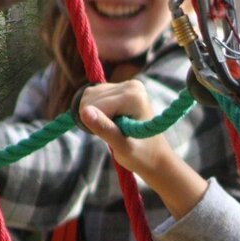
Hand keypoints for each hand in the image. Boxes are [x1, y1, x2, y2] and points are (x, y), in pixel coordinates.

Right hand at [79, 80, 208, 218]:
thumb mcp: (122, 147)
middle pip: (91, 97)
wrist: (155, 156)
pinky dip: (95, 110)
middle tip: (112, 133)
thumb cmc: (141, 155)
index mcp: (133, 96)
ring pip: (89, 95)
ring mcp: (127, 84)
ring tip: (112, 128)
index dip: (95, 124)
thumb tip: (84, 111)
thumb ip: (104, 128)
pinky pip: (94, 95)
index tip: (112, 136)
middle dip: (93, 118)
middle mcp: (131, 85)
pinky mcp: (121, 87)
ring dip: (93, 115)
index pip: (95, 105)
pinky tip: (110, 120)